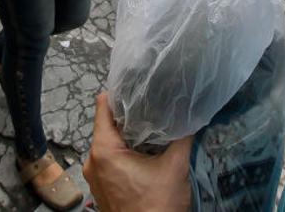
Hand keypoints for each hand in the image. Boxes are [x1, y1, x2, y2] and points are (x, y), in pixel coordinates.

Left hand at [84, 93, 192, 211]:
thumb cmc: (158, 205)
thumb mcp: (175, 167)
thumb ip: (182, 136)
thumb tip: (191, 113)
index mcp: (103, 150)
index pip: (103, 105)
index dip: (120, 92)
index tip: (137, 85)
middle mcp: (93, 161)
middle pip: (107, 124)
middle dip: (129, 115)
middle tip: (151, 104)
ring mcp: (96, 177)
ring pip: (109, 144)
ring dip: (128, 136)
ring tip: (151, 126)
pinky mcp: (102, 189)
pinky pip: (110, 161)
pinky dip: (125, 153)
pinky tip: (145, 152)